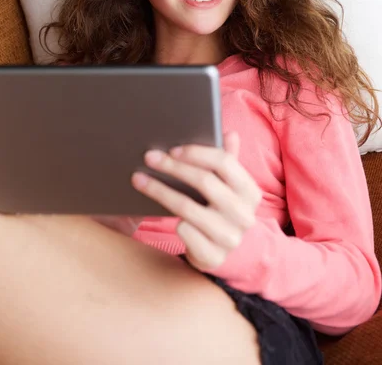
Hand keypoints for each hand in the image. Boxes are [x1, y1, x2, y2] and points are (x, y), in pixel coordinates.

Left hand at [131, 132, 261, 270]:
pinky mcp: (213, 256)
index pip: (224, 162)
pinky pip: (184, 232)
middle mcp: (244, 214)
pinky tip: (157, 212)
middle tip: (149, 158)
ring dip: (159, 190)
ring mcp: (229, 237)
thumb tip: (230, 133)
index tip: (172, 149)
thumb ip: (228, 159)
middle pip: (204, 181)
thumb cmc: (222, 209)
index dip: (196, 153)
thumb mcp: (229, 186)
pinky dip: (172, 220)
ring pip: (187, 207)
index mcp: (250, 191)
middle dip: (172, 167)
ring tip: (139, 179)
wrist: (226, 252)